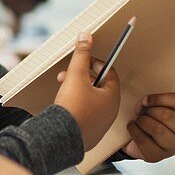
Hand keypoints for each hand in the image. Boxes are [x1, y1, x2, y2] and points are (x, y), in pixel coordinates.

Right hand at [53, 32, 120, 151]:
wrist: (61, 138)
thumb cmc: (73, 108)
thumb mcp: (76, 75)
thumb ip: (82, 54)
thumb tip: (86, 36)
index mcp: (112, 96)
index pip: (109, 72)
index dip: (95, 63)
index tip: (83, 60)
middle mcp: (111, 111)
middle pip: (99, 86)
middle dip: (82, 77)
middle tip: (67, 75)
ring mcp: (101, 124)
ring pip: (91, 100)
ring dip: (78, 90)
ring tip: (62, 89)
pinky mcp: (90, 134)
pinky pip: (86, 115)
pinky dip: (77, 106)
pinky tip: (65, 106)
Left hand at [122, 92, 174, 161]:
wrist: (141, 141)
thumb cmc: (153, 120)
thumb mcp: (159, 106)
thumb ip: (156, 100)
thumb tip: (145, 101)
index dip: (159, 98)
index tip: (146, 100)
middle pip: (168, 115)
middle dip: (150, 111)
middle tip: (142, 111)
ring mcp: (173, 147)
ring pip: (158, 129)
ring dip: (142, 121)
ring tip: (138, 120)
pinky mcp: (158, 156)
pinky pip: (144, 141)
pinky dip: (134, 130)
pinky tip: (132, 126)